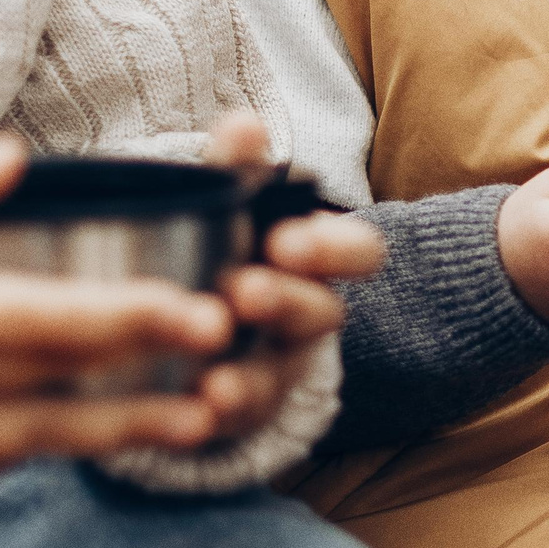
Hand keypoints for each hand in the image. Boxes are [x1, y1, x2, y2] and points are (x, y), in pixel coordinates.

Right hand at [0, 138, 235, 498]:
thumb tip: (15, 155)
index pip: (38, 320)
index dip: (124, 316)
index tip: (195, 307)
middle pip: (55, 381)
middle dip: (148, 368)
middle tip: (229, 349)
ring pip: (43, 439)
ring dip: (129, 429)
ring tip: (210, 415)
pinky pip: (8, 460)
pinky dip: (69, 445)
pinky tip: (135, 428)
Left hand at [187, 113, 380, 441]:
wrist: (193, 324)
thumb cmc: (225, 249)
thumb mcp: (230, 207)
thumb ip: (238, 169)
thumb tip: (244, 121)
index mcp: (314, 258)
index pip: (360, 251)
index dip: (336, 249)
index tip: (289, 239)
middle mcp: (307, 315)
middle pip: (321, 314)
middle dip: (286, 302)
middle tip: (244, 291)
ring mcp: (277, 369)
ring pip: (277, 377)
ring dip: (250, 379)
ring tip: (215, 382)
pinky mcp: (240, 416)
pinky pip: (236, 426)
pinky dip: (214, 422)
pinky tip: (188, 418)